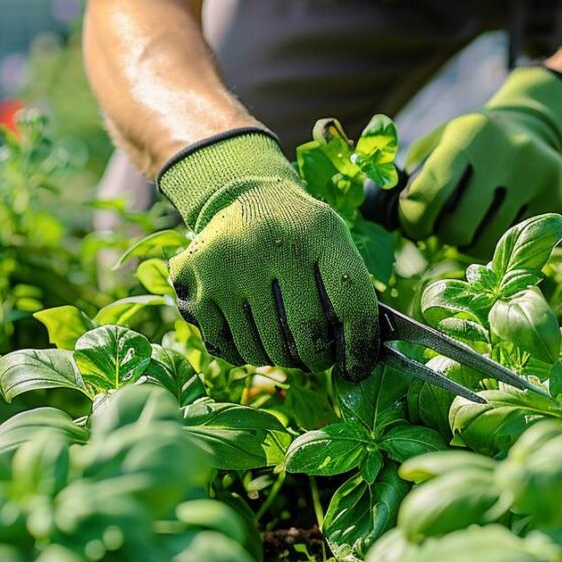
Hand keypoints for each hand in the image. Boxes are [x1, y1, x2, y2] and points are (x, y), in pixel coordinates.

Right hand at [162, 129, 379, 379]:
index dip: (360, 346)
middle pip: (307, 334)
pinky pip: (231, 347)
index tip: (356, 368)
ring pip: (266, 348)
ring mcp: (231, 266)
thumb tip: (363, 353)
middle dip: (317, 358)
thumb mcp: (330, 238)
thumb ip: (350, 286)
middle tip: (317, 360)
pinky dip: (248, 355)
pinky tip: (255, 341)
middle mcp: (273, 244)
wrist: (242, 193)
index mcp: (319, 232)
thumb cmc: (299, 229)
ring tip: (287, 348)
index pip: (352, 303)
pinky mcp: (198, 285)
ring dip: (282, 359)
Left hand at [398, 65, 561, 258]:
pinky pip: (517, 246)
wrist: (535, 126)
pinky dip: (499, 245)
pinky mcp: (557, 201)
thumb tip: (384, 213)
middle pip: (459, 228)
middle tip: (443, 227)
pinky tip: (495, 225)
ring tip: (470, 224)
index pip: (429, 196)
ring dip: (469, 242)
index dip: (413, 220)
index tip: (414, 224)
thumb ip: (412, 173)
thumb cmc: (473, 142)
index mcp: (469, 134)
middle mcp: (507, 153)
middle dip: (443, 234)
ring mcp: (537, 178)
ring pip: (488, 243)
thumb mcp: (441, 140)